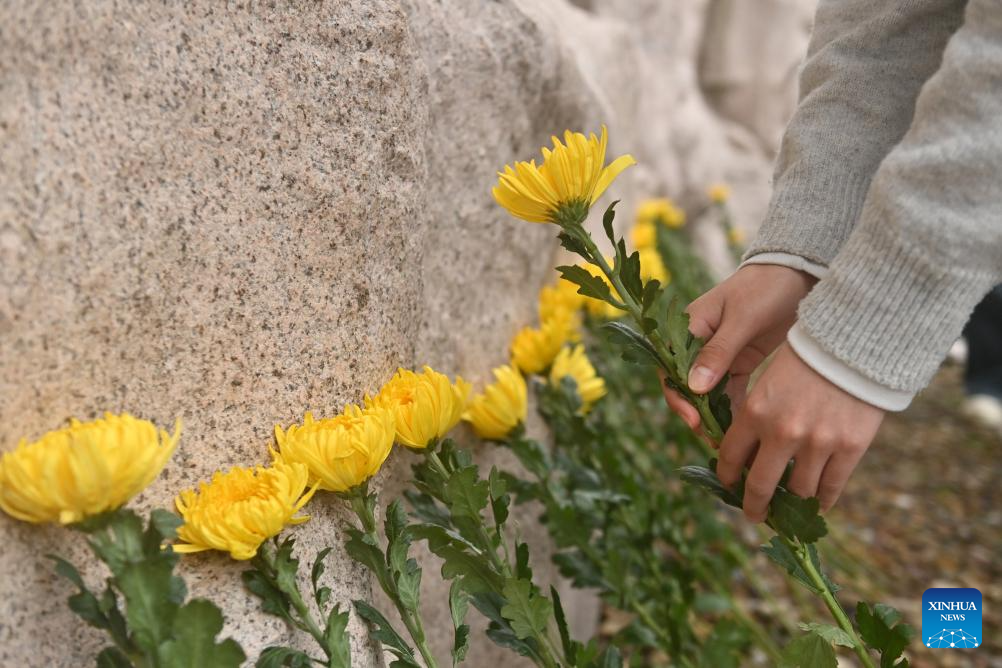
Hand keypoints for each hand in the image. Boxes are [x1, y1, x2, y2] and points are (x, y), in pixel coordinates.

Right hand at [662, 264, 816, 430]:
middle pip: (687, 387)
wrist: (799, 273)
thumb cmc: (766, 288)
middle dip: (698, 415)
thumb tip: (694, 388)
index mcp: (688, 328)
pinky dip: (735, 410)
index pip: (671, 369)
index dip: (679, 398)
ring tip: (730, 443)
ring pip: (709, 394)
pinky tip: (744, 430)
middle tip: (715, 441)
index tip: (695, 421)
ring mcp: (719, 355)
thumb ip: (718, 353)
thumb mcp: (742, 319)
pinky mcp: (739, 362)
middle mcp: (698, 344)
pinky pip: (730, 392)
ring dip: (716, 417)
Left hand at [717, 343, 885, 520]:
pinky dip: (823, 501)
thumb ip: (756, 415)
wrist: (855, 341)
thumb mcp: (769, 379)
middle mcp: (783, 432)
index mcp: (755, 411)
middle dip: (754, 506)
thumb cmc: (807, 355)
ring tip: (789, 511)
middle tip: (754, 515)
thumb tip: (745, 451)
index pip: (731, 457)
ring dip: (791, 505)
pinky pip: (832, 487)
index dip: (727, 476)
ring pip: (799, 492)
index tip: (728, 485)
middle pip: (761, 486)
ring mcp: (818, 443)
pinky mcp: (850, 447)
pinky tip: (818, 505)